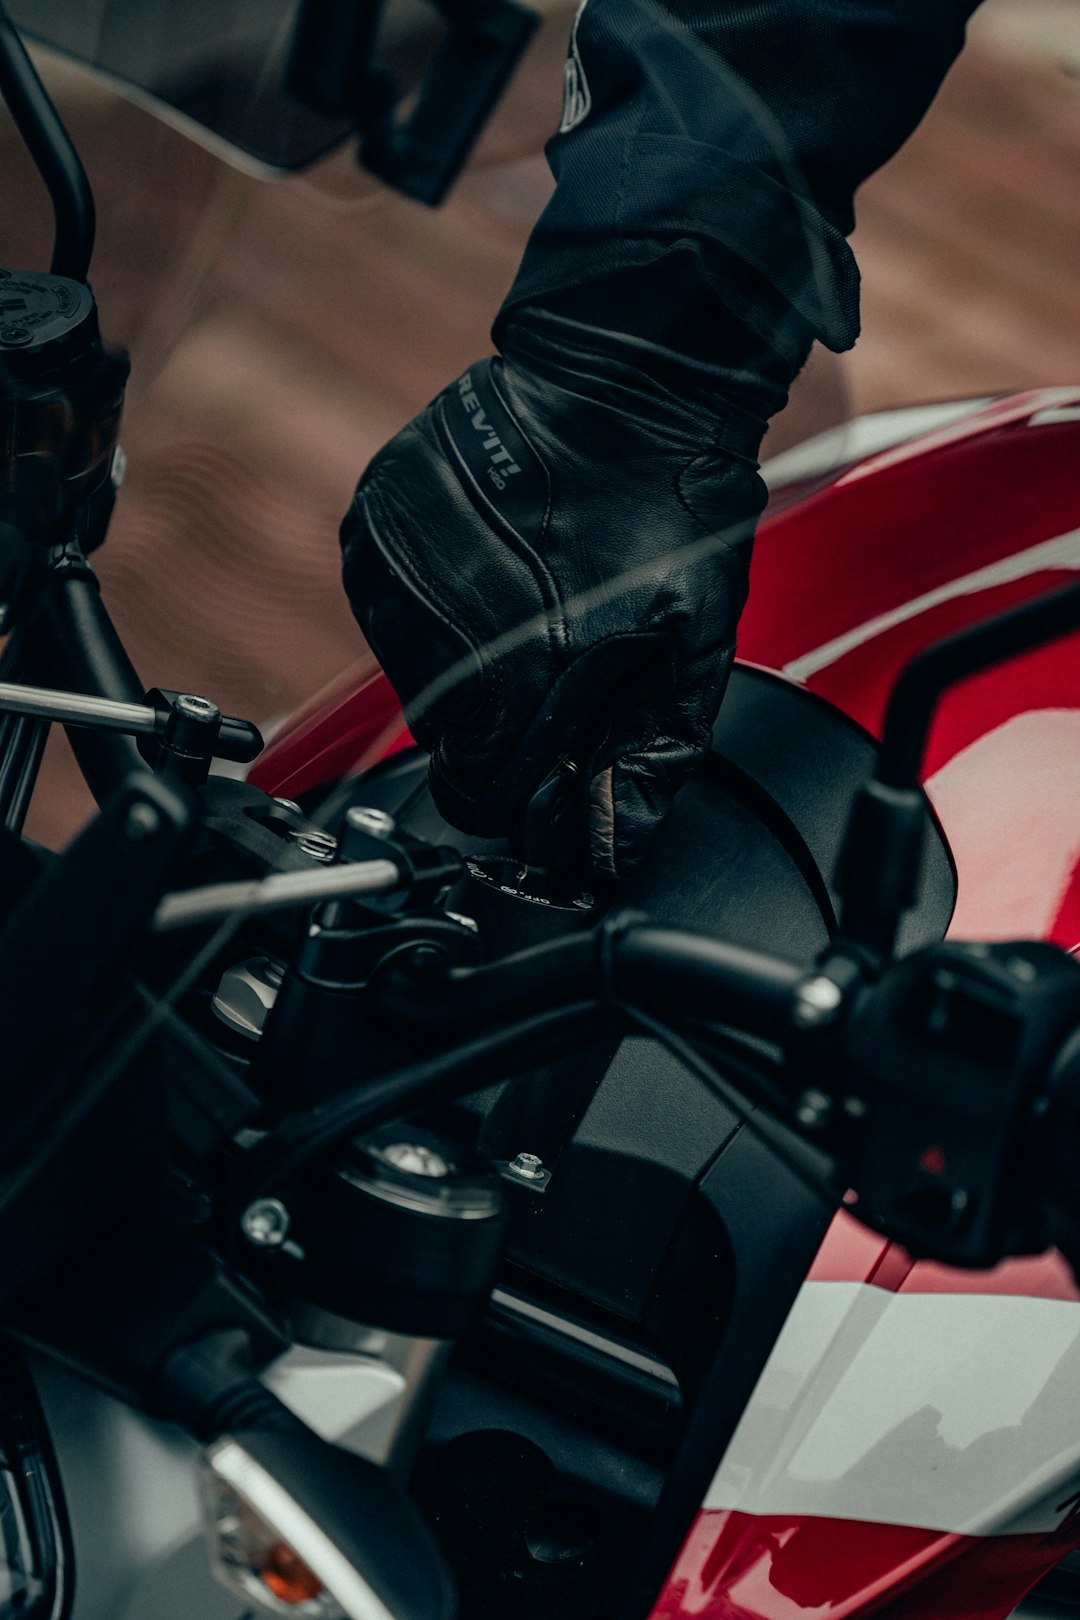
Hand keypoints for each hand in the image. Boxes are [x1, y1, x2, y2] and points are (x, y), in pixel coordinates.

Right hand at [340, 308, 770, 878]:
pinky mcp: (371, 527)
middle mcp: (440, 631)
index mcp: (520, 676)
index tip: (548, 767)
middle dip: (500, 723)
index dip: (521, 795)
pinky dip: (432, 607)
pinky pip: (388, 610)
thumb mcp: (689, 650)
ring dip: (464, 662)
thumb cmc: (671, 510)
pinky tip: (487, 568)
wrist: (626, 380)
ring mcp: (396, 573)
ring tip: (526, 599)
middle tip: (555, 660)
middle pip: (447, 739)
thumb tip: (604, 854)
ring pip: (414, 675)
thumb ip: (645, 762)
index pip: (480, 798)